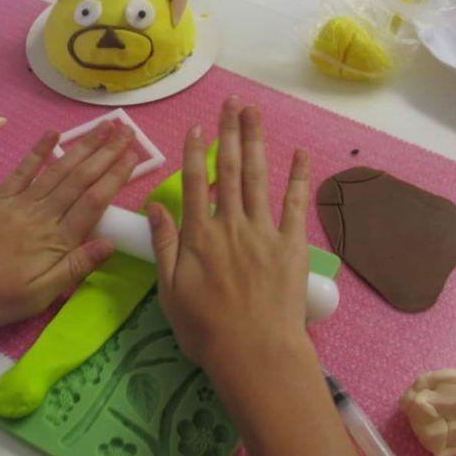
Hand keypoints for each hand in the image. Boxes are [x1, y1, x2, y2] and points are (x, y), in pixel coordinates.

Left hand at [0, 123, 137, 329]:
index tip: (136, 155)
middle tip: (129, 130)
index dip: (116, 177)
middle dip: (106, 153)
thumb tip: (109, 244)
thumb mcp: (36, 296)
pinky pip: (23, 170)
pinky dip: (39, 150)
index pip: (93, 202)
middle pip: (80, 178)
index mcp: (56, 240)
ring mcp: (19, 203)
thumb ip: (73, 268)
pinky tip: (53, 134)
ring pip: (58, 169)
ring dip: (83, 146)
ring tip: (104, 127)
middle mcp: (42, 214)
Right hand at [147, 98, 313, 375]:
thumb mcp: (169, 290)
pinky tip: (300, 153)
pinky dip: (298, 177)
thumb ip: (163, 245)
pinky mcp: (291, 245)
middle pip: (230, 170)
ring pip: (259, 177)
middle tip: (232, 102)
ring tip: (255, 112)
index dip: (195, 152)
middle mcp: (231, 225)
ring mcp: (264, 232)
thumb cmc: (206, 328)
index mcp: (199, 235)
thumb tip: (155, 206)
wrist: (255, 353)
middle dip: (229, 133)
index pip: (195, 182)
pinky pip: (295, 205)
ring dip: (256, 141)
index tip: (196, 126)